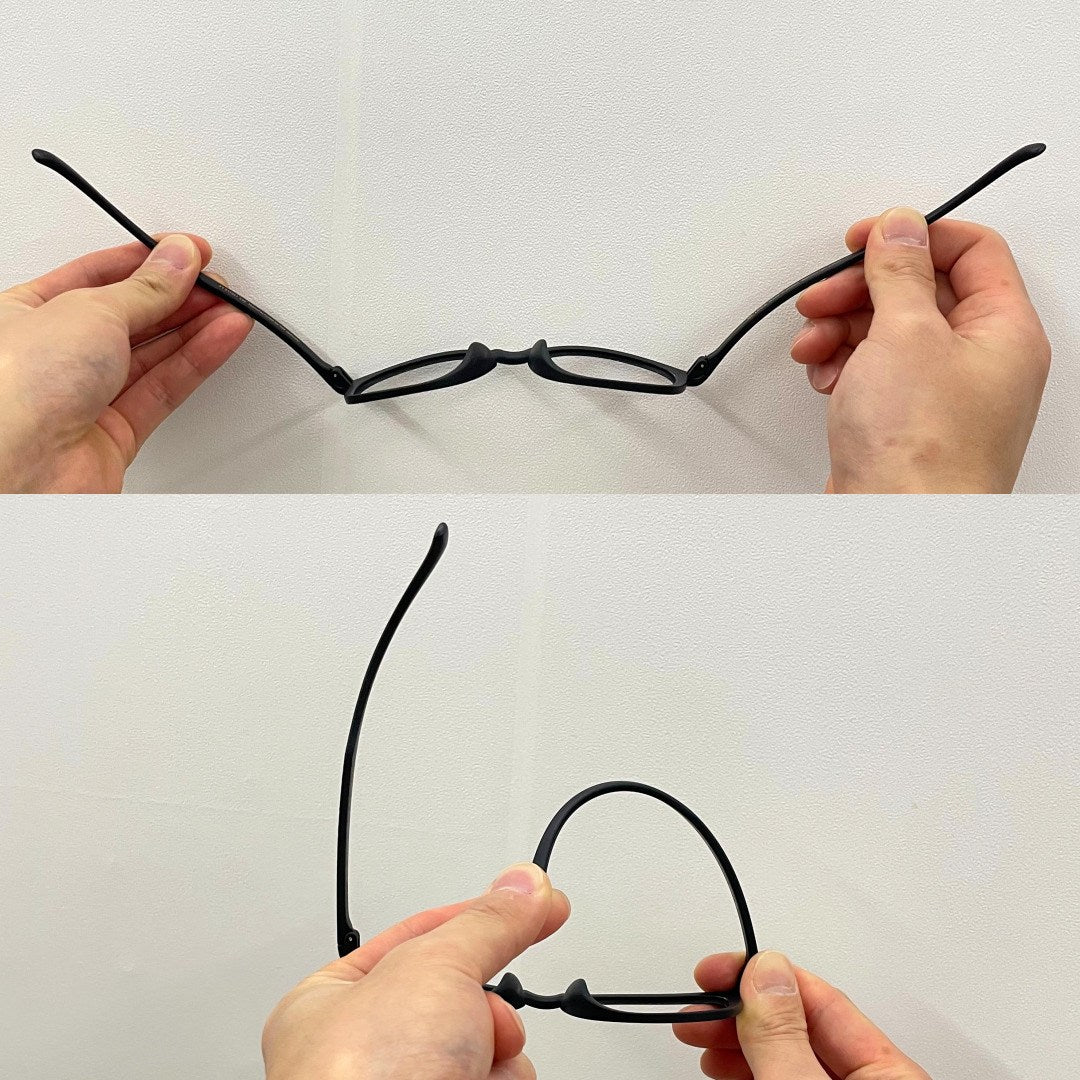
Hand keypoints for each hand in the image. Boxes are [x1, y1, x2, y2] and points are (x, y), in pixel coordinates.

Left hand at [0, 236, 252, 491]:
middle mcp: (55, 355)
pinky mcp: (116, 433)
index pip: (97, 276)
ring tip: (230, 308)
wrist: (21, 465)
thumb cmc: (15, 388)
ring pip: (152, 354)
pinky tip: (221, 337)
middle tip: (216, 282)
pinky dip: (197, 362)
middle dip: (178, 296)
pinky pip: (164, 388)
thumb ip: (144, 287)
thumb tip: (177, 259)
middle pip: (131, 316)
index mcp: (25, 313)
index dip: (147, 261)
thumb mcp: (88, 310)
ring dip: (196, 328)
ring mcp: (86, 396)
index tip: (188, 252)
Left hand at [262, 863, 569, 1079]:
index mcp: (331, 1005)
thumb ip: (486, 922)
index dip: (474, 915)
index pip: (416, 937)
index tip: (530, 900)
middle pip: (462, 995)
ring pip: (488, 1047)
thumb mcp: (432, 967)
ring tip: (469, 1067)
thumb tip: (524, 885)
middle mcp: (364, 1055)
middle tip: (476, 1013)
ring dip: (498, 1052)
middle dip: (486, 1003)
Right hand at [674, 951, 930, 1079]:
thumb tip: (767, 971)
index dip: (761, 975)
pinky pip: (789, 1078)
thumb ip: (785, 1038)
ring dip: (739, 1040)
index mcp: (892, 1074)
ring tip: (701, 1039)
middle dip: (741, 1009)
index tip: (714, 972)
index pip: (820, 998)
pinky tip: (726, 1067)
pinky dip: (752, 1068)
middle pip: (802, 1025)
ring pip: (791, 1055)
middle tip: (696, 1009)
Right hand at [791, 209, 1050, 492]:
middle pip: (921, 292)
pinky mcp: (906, 421)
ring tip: (814, 343)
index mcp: (1003, 330)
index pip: (971, 250)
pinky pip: (875, 373)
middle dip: (863, 288)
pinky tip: (825, 376)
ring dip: (843, 327)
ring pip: (890, 332)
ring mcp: (942, 394)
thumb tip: (900, 228)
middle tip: (824, 295)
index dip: (915, 236)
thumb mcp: (906, 333)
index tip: (864, 240)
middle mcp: (980, 361)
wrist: (896, 528)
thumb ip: (900, 271)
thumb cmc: (922, 452)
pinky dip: (844, 365)